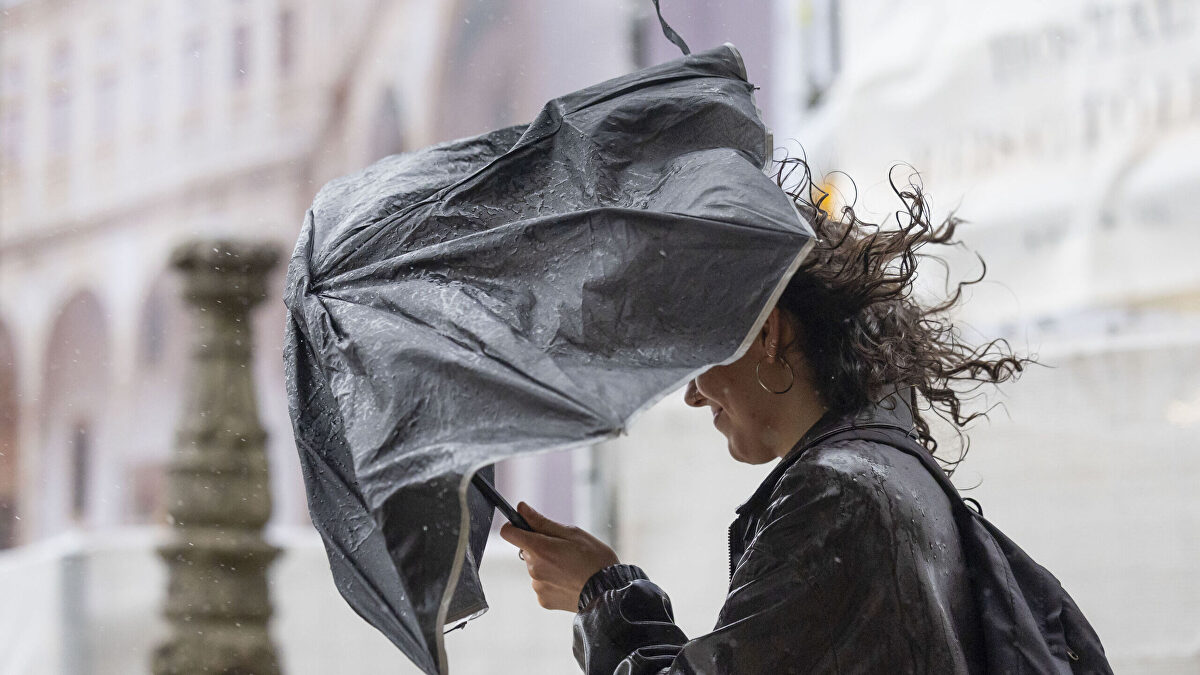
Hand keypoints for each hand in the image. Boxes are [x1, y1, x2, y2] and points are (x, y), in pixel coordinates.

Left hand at [499, 502, 618, 611]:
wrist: (608, 592)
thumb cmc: (594, 559)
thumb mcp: (572, 533)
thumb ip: (542, 522)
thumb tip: (521, 508)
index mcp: (540, 549)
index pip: (508, 533)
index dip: (514, 526)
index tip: (524, 525)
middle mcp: (533, 569)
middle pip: (526, 550)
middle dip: (540, 546)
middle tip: (564, 549)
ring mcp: (537, 586)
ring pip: (535, 568)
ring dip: (546, 564)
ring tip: (570, 567)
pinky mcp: (543, 600)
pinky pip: (542, 584)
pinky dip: (552, 581)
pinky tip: (569, 581)